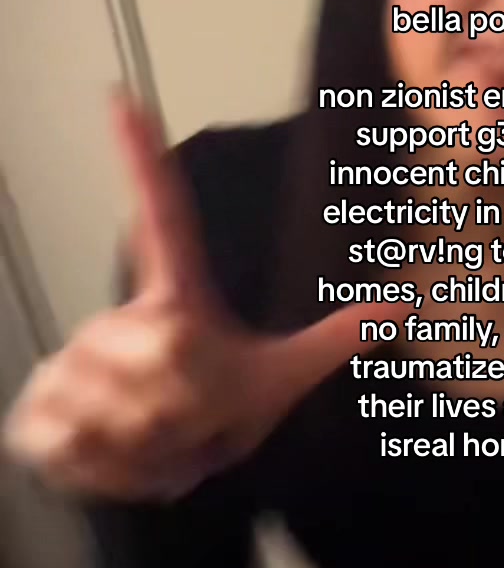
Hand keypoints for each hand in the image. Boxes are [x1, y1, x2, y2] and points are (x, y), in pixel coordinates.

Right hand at [1, 88, 395, 500]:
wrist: (152, 472)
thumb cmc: (213, 414)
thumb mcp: (277, 380)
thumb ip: (333, 342)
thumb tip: (400, 308)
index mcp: (173, 297)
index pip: (162, 216)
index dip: (142, 156)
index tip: (125, 95)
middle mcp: (117, 318)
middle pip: (166, 348)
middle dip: (192, 405)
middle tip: (194, 418)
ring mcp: (72, 360)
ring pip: (127, 403)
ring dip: (157, 444)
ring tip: (162, 439)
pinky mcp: (40, 409)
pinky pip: (87, 441)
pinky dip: (120, 471)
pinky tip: (122, 461)